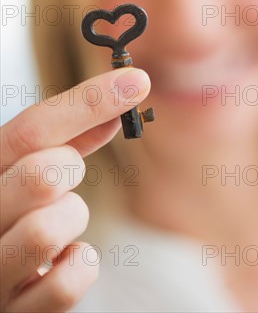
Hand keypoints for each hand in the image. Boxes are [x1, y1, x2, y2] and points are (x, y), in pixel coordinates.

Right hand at [0, 67, 149, 311]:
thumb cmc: (13, 216)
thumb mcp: (29, 170)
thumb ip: (69, 138)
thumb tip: (121, 99)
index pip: (30, 130)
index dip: (89, 102)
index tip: (137, 81)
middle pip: (42, 174)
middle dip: (69, 170)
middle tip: (61, 178)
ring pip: (48, 228)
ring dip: (71, 220)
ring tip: (57, 224)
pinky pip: (67, 284)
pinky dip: (79, 266)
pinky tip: (63, 261)